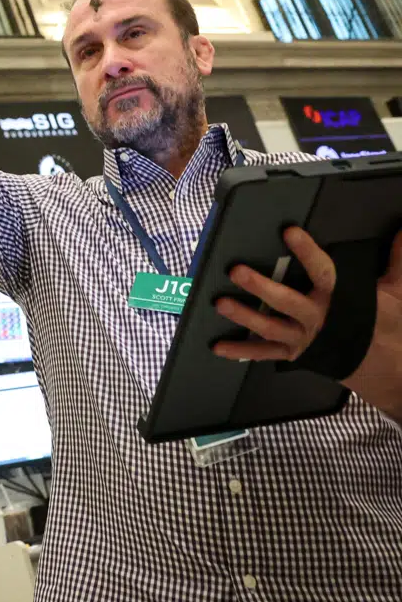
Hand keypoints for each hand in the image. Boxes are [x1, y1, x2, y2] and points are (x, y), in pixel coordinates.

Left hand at [213, 229, 401, 417]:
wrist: (389, 370)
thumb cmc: (384, 324)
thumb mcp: (395, 290)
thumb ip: (398, 258)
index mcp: (340, 300)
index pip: (322, 272)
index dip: (307, 252)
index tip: (289, 232)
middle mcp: (317, 319)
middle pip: (286, 302)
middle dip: (261, 287)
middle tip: (237, 271)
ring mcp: (303, 339)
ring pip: (269, 328)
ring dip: (243, 316)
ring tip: (220, 303)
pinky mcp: (294, 354)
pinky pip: (263, 354)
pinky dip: (240, 351)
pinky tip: (217, 347)